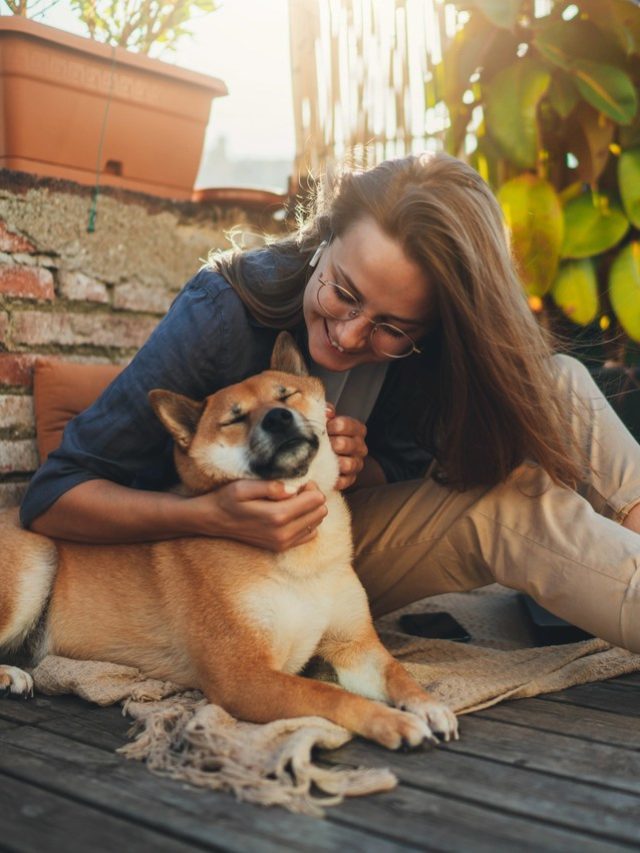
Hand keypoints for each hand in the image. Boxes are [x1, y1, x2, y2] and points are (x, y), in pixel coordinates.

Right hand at [191, 480, 327, 551]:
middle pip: (321, 512)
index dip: (311, 487)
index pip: (316, 500)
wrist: (214, 520)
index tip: (298, 483)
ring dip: (310, 510)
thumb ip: (271, 486)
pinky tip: (292, 513)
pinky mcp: (281, 548)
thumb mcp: (244, 486)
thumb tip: (294, 489)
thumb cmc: (228, 498)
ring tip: (293, 501)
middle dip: (313, 497)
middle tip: (297, 490)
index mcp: (277, 516)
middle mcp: (284, 533)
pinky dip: (306, 522)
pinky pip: (310, 535)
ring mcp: (283, 543)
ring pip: (317, 523)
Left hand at [325, 404, 367, 490]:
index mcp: (357, 430)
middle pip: (345, 444)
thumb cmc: (330, 435)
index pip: (347, 425)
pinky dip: (333, 479)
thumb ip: (327, 412)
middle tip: (319, 444)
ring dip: (333, 461)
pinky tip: (323, 474)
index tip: (324, 428)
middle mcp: (360, 447)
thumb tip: (327, 412)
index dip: (333, 426)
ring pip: (348, 464)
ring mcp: (356, 464)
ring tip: (321, 459)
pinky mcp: (350, 479)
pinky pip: (344, 481)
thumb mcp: (329, 420)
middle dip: (330, 443)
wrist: (333, 455)